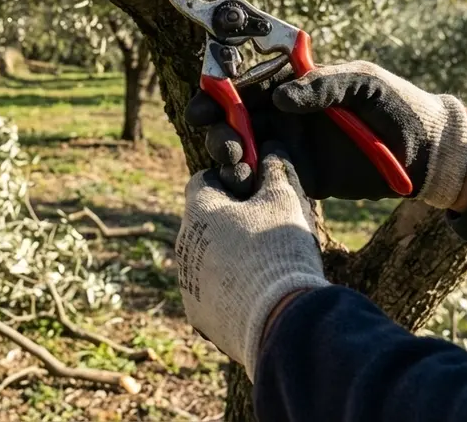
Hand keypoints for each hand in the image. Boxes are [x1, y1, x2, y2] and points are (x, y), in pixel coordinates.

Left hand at [175, 147, 328, 379]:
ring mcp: (187, 282)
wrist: (278, 318)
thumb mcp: (283, 200)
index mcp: (198, 210)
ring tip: (265, 267)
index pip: (202, 181)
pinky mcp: (197, 314)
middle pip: (204, 223)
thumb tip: (272, 148)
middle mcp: (183, 244)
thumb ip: (275, 169)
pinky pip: (210, 295)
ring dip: (228, 259)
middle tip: (265, 230)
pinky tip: (257, 296)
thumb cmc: (278, 249)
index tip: (252, 191)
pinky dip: (229, 292)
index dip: (228, 182)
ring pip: (206, 260)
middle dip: (229, 223)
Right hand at [187, 61, 466, 207]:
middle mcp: (287, 115)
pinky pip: (266, 179)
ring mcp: (292, 146)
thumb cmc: (398, 106)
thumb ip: (324, 85)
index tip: (202, 109)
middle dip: (220, 132)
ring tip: (237, 169)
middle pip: (236, 121)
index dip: (219, 96)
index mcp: (296, 86)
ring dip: (231, 158)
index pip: (247, 86)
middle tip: (225, 146)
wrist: (428, 153)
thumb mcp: (364, 84)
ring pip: (245, 151)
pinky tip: (247, 188)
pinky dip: (251, 183)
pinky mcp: (301, 177)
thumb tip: (280, 98)